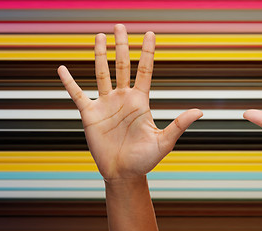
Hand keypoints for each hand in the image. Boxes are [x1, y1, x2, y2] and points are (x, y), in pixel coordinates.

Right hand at [58, 24, 202, 179]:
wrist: (123, 174)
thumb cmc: (145, 160)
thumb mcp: (164, 142)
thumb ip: (179, 125)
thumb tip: (199, 111)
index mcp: (140, 101)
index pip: (144, 71)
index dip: (147, 52)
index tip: (149, 33)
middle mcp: (123, 98)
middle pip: (122, 66)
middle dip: (122, 46)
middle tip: (120, 26)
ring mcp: (106, 104)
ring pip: (102, 74)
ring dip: (100, 55)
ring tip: (99, 36)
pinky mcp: (90, 115)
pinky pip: (77, 94)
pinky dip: (69, 82)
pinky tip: (61, 68)